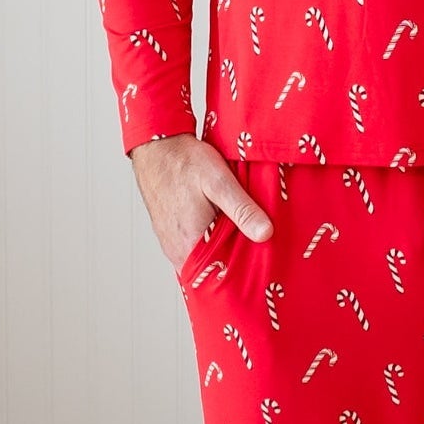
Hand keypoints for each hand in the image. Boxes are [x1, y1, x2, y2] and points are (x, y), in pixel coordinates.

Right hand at [130, 133, 274, 271]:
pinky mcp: (171, 234)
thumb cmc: (184, 162)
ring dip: (222, 253)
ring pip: (203, 259)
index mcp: (189, 243)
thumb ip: (242, 210)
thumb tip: (265, 233)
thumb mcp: (220, 182)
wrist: (157, 146)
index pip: (219, 278)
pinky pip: (194, 248)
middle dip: (234, 266)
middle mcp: (177, 250)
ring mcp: (172, 243)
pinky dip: (210, 244)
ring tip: (244, 243)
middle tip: (258, 258)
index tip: (262, 273)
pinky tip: (223, 230)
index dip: (242, 276)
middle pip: (212, 270)